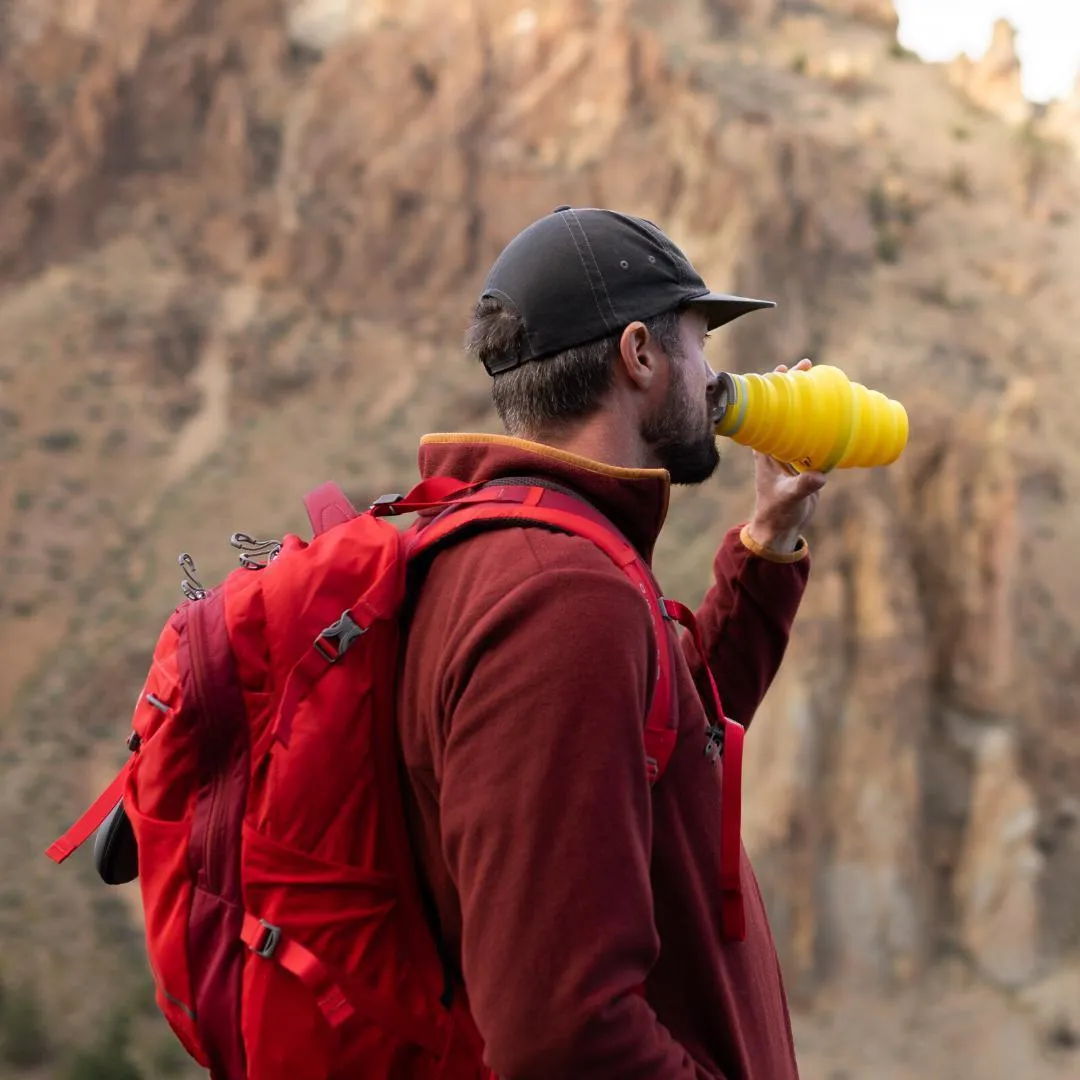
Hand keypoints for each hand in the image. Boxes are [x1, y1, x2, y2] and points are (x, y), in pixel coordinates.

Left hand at [745, 359, 826, 553]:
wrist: (780, 528)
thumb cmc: (776, 512)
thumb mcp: (789, 497)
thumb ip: (803, 487)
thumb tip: (821, 476)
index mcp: (766, 448)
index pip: (767, 412)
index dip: (773, 389)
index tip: (783, 369)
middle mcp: (778, 445)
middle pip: (786, 408)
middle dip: (795, 386)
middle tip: (808, 364)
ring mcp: (793, 452)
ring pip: (802, 419)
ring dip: (811, 400)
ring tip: (824, 379)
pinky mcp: (807, 462)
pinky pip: (817, 436)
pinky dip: (826, 422)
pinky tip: (839, 411)